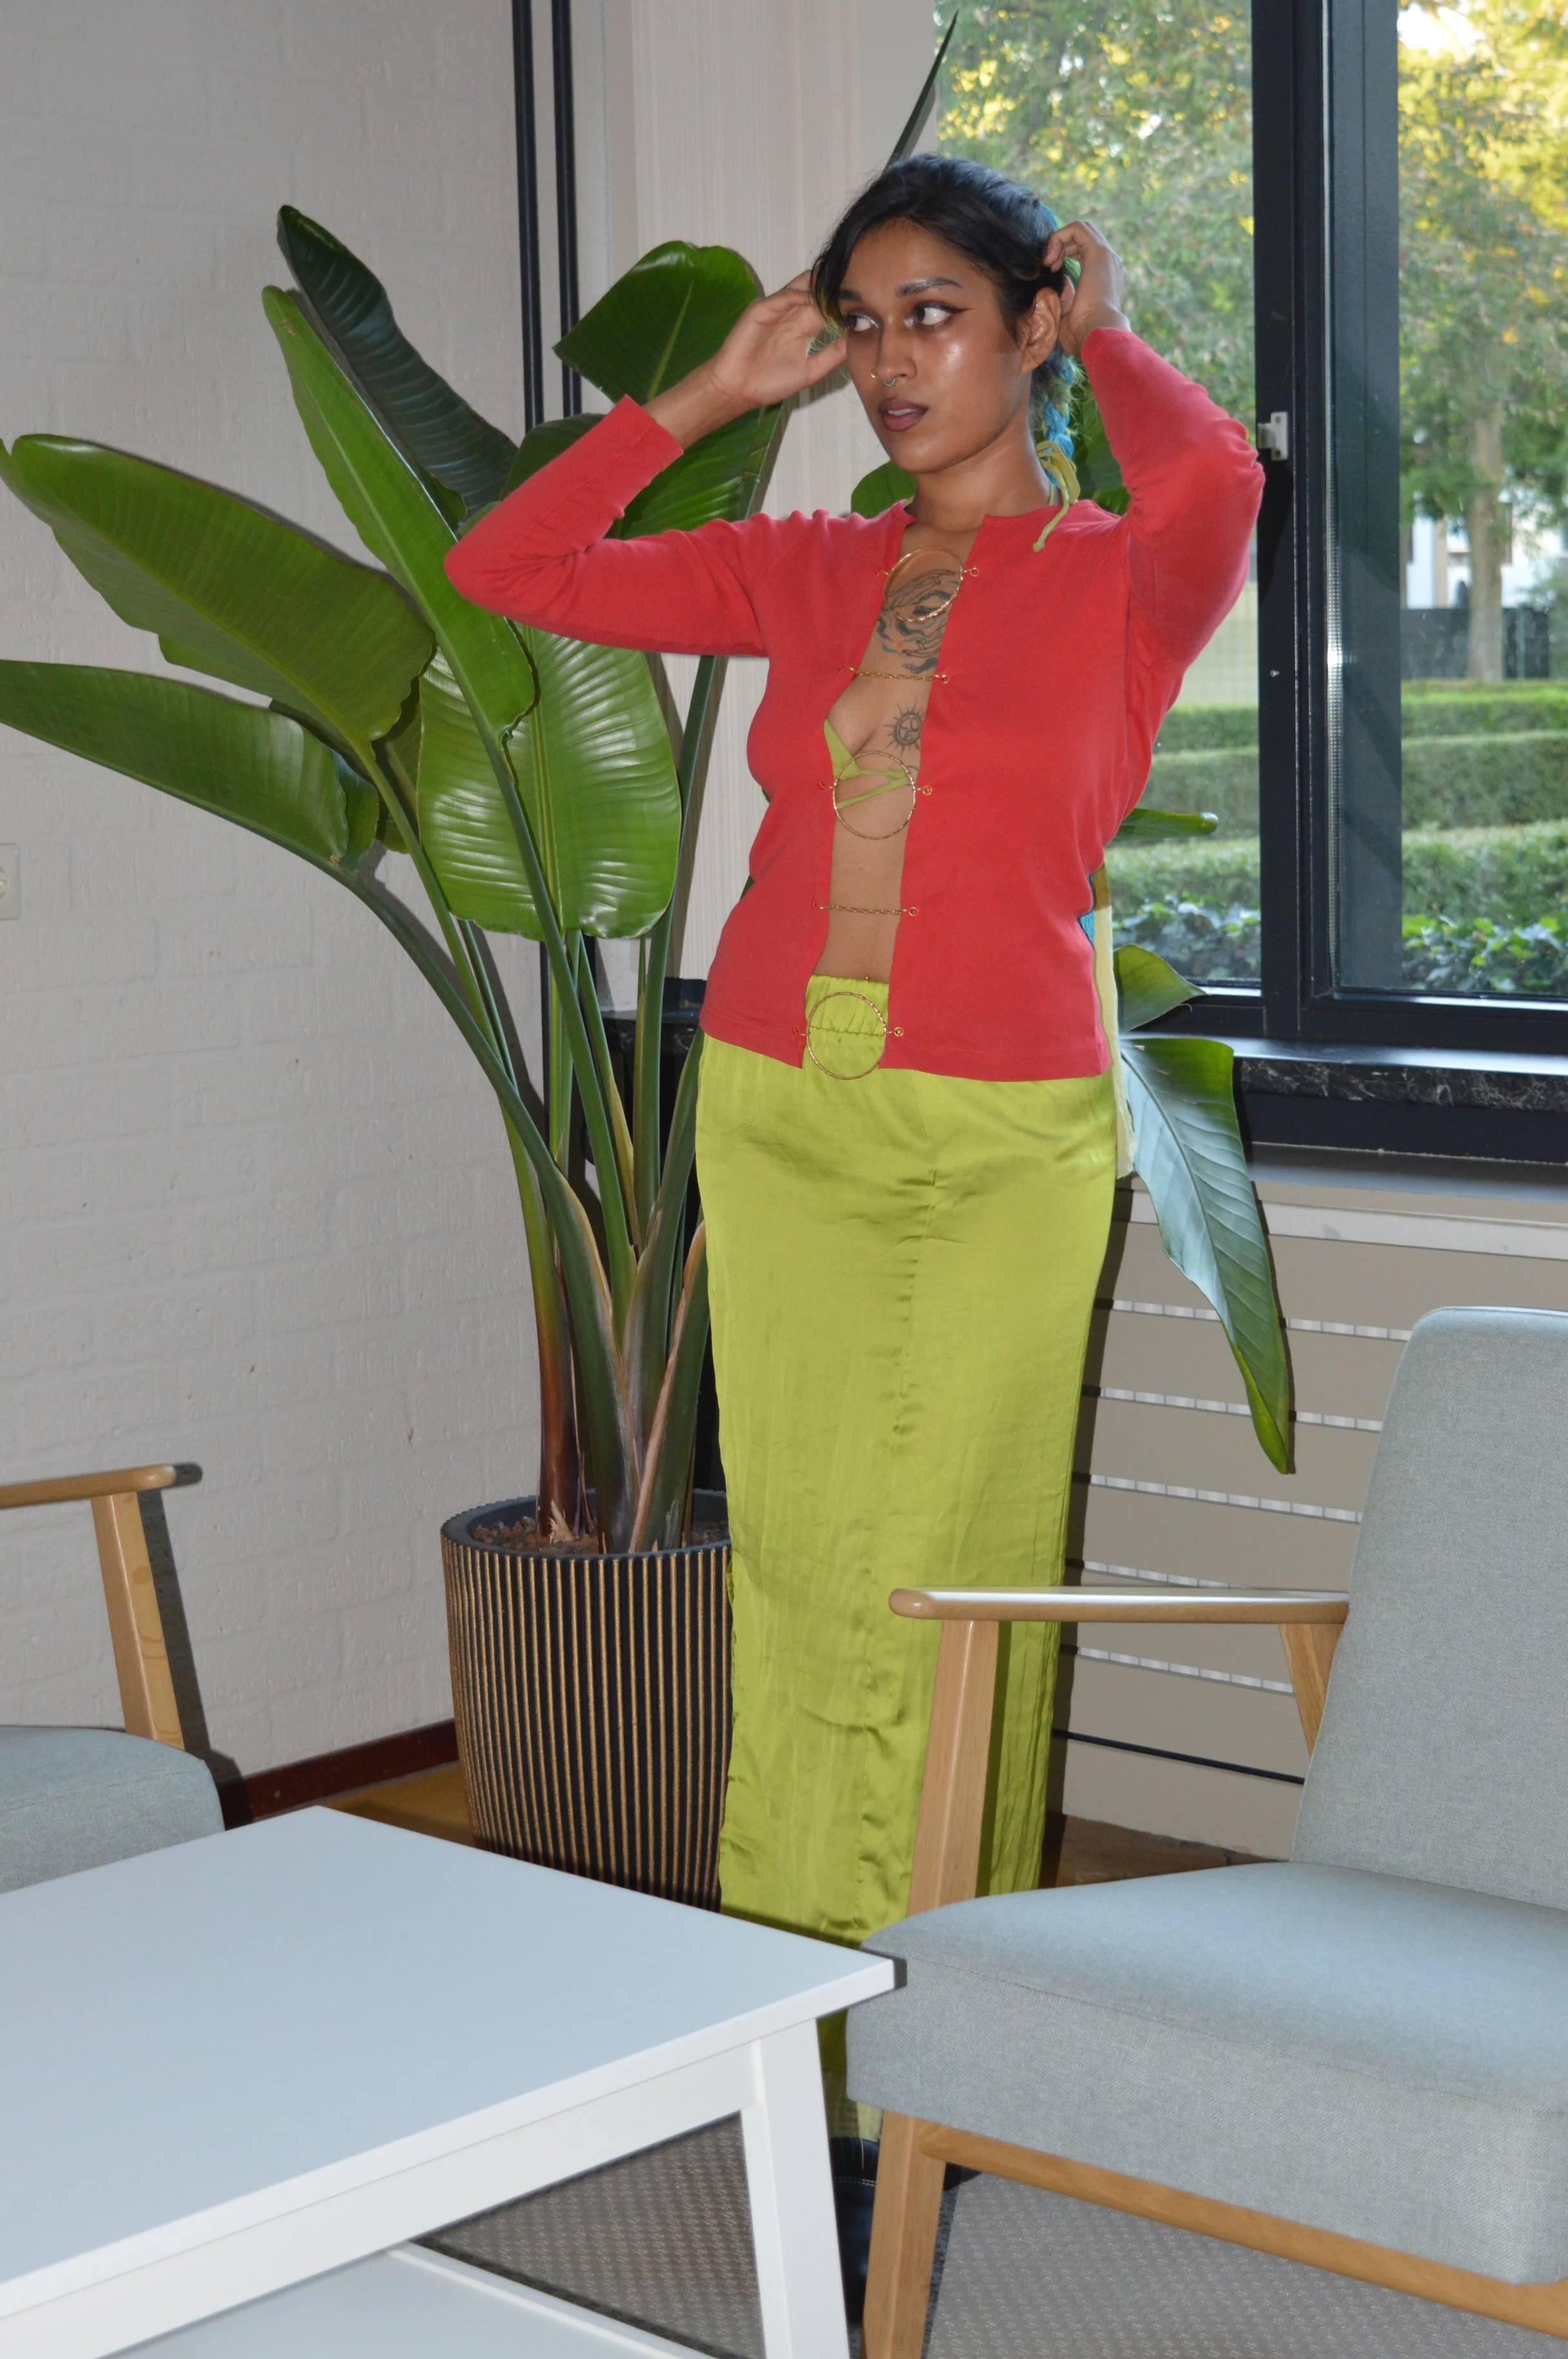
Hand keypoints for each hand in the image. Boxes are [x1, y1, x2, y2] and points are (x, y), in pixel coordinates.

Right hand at [646, 273, 842, 447]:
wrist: (738, 390)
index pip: (827, 307)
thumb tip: (855, 340)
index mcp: (802, 327)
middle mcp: (790, 314)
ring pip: (801, 288)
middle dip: (834, 287)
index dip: (843, 303)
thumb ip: (832, 356)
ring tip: (840, 282)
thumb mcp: (810, 372)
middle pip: (816, 292)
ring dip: (820, 286)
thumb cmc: (769, 384)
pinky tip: (815, 297)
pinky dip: (800, 295)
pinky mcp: (761, 309)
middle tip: (858, 281)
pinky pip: (783, 297)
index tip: (865, 299)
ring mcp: (776, 309)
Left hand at [1045, 220, 1128, 359]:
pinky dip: (1059, 237)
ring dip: (1059, 240)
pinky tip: (1051, 258)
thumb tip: (1059, 281)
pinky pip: (1077, 229)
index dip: (1064, 253)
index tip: (1051, 270)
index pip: (1085, 250)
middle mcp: (1110, 263)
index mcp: (1106, 277)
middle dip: (1061, 244)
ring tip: (1049, 262)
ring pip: (1081, 229)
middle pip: (1084, 237)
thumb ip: (1065, 296)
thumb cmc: (1083, 334)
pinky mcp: (1099, 252)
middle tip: (1049, 265)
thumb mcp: (1068, 314)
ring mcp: (1107, 256)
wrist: (1097, 335)